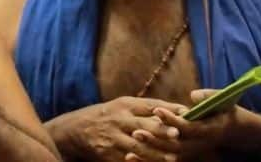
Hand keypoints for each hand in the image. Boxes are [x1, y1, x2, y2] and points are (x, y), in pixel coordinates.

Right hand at [61, 97, 184, 161]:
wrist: (77, 129)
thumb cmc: (109, 115)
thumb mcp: (124, 105)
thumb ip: (149, 108)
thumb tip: (182, 110)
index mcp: (125, 105)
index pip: (148, 105)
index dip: (165, 110)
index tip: (183, 113)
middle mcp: (118, 120)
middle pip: (141, 125)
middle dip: (159, 130)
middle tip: (176, 135)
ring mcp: (112, 138)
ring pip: (136, 147)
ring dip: (154, 153)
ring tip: (171, 158)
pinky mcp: (108, 154)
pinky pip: (126, 161)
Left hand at [136, 89, 260, 159]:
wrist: (235, 130)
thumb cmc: (226, 111)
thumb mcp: (223, 100)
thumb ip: (209, 96)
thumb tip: (193, 95)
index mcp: (209, 130)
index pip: (188, 128)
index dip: (172, 120)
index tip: (157, 110)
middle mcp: (199, 144)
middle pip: (175, 145)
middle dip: (155, 139)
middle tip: (136, 132)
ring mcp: (191, 151)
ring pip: (168, 155)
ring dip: (149, 151)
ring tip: (132, 142)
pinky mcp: (184, 154)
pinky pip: (165, 160)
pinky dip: (148, 160)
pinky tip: (130, 157)